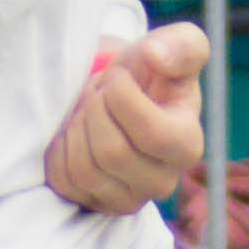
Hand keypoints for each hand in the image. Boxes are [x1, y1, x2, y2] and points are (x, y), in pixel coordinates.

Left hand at [46, 23, 211, 216]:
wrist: (122, 95)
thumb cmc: (153, 72)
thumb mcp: (175, 46)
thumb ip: (180, 44)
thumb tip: (157, 56)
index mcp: (188, 146)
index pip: (151, 134)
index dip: (122, 98)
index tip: (118, 77)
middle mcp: (163, 182)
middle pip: (112, 153)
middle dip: (94, 110)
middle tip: (98, 92)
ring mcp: (128, 199)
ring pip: (84, 170)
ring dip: (75, 129)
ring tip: (87, 111)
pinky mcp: (95, 204)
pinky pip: (64, 181)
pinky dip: (60, 150)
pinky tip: (75, 133)